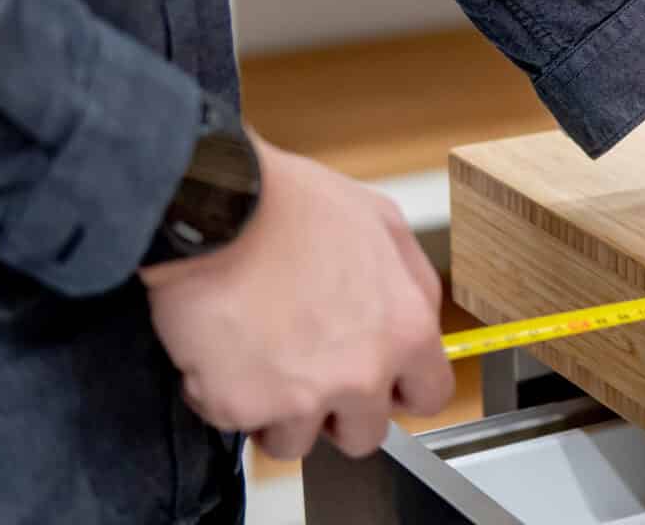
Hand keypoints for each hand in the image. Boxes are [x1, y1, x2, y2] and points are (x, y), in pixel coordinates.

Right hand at [140, 140, 453, 459]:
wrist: (215, 208)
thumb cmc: (290, 204)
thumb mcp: (381, 221)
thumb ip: (408, 278)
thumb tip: (412, 308)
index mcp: (405, 330)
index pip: (429, 397)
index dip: (401, 390)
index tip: (381, 383)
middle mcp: (361, 375)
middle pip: (364, 434)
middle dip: (337, 411)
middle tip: (306, 369)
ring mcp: (299, 398)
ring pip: (294, 440)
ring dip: (275, 411)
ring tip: (255, 356)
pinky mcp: (239, 407)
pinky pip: (232, 421)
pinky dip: (220, 394)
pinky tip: (218, 348)